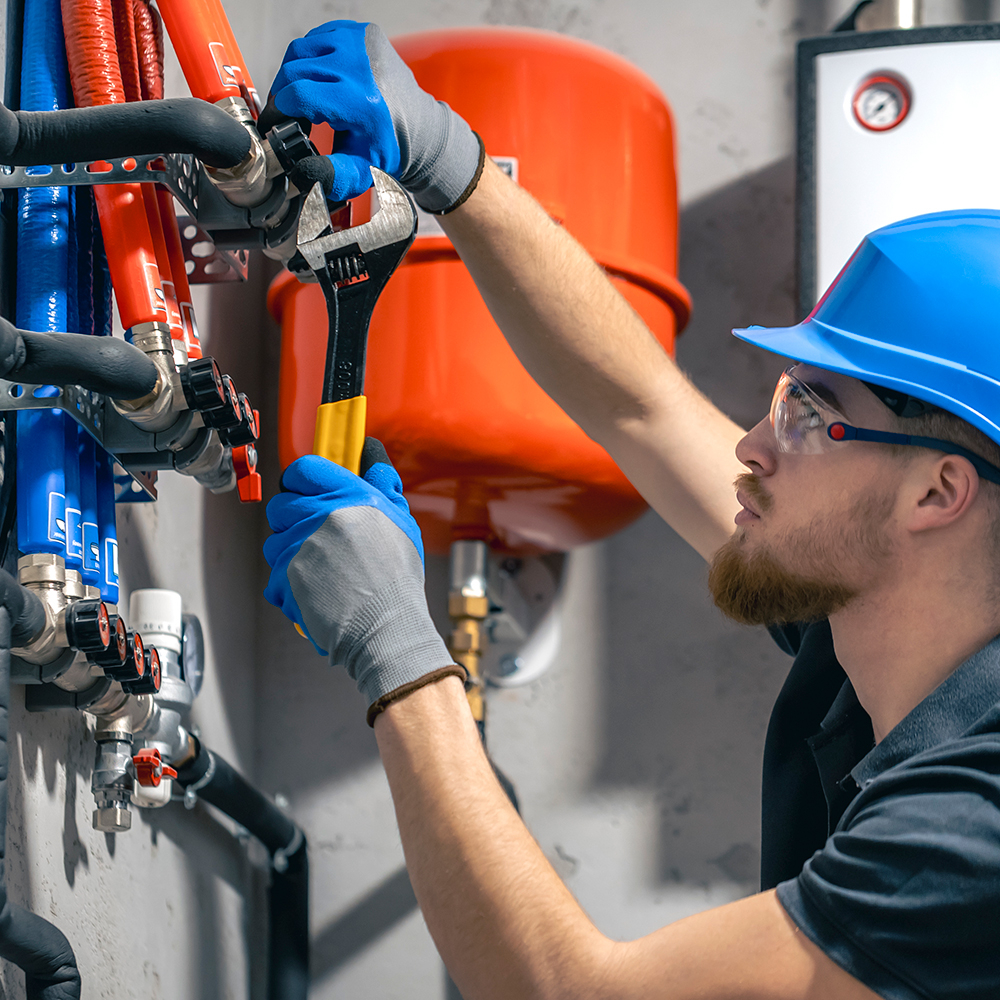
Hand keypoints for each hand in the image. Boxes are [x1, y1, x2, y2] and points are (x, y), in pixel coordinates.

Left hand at [264, 439, 460, 721]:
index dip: (301, 480)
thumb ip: (382, 484)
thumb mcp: (400, 521)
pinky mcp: (283, 578)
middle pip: (281, 504)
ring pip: (274, 541)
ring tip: (321, 570)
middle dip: (293, 518)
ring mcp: (298, 548)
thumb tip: (372, 455)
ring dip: (291, 553)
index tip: (308, 490)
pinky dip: (290, 586)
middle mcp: (319, 516)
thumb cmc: (397, 578)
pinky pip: (274, 575)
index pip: (303, 469)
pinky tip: (316, 592)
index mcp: (347, 496)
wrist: (387, 627)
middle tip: (317, 536)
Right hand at [271, 20, 482, 208]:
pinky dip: (310, 57)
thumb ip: (333, 176)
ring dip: (293, 74)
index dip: (279, 111)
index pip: (299, 95)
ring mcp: (360, 42)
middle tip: (288, 115)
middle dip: (283, 95)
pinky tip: (318, 78)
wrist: (418, 127)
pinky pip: (317, 38)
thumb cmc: (387, 147)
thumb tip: (305, 173)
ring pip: (301, 50)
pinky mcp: (360, 31)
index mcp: (360, 101)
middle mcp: (359, 65)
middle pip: (294, 70)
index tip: (275, 124)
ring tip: (302, 97)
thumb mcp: (361, 170)